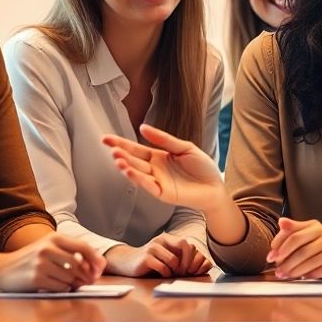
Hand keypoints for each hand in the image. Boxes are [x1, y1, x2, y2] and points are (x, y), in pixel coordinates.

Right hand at [0, 232, 104, 291]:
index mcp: (54, 238)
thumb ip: (69, 253)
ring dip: (73, 283)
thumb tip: (94, 266)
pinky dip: (62, 289)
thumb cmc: (29, 259)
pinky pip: (60, 287)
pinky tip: (54, 285)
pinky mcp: (36, 279)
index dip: (95, 259)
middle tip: (86, 281)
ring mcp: (41, 264)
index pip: (83, 247)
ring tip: (65, 281)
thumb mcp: (48, 247)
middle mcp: (48, 248)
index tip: (100, 269)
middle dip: (86, 276)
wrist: (1, 268)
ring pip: (71, 278)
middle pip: (79, 265)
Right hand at [106, 124, 226, 211]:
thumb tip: (143, 127)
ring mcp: (157, 181)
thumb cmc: (202, 167)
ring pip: (138, 173)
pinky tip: (129, 171)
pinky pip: (147, 185)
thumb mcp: (184, 148)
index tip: (106, 139)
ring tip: (117, 158)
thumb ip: (165, 139)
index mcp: (159, 157)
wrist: (215, 186)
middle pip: (134, 160)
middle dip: (121, 153)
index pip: (136, 149)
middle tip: (109, 146)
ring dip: (127, 166)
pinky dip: (138, 178)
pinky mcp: (162, 193)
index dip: (121, 143)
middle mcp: (155, 169)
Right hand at [106, 233, 212, 277]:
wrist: (126, 262)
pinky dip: (164, 273)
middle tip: (183, 272)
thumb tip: (201, 265)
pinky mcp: (146, 258)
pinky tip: (160, 274)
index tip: (191, 269)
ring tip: (170, 274)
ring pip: (174, 260)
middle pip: (185, 245)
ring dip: (174, 270)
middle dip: (187, 263)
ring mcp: (153, 248)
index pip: (188, 244)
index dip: (192, 258)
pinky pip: (162, 267)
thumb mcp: (166, 256)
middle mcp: (161, 240)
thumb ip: (180, 257)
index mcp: (168, 238)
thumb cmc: (151, 261)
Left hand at [266, 218, 321, 279]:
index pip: (293, 233)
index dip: (280, 245)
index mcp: (316, 227)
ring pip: (309, 259)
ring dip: (294, 270)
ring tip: (285, 276)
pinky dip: (309, 275)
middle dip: (285, 259)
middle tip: (276, 269)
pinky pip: (321, 269)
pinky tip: (302, 278)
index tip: (270, 256)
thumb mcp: (313, 238)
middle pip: (300, 247)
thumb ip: (296, 231)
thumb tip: (281, 222)